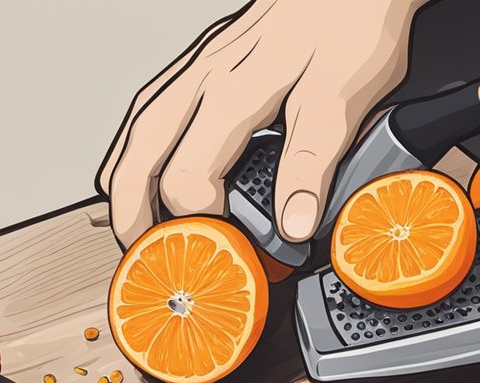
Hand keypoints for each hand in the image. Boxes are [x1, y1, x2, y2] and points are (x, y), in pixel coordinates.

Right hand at [97, 0, 427, 249]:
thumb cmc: (353, 27)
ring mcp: (198, 66)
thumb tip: (293, 225)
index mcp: (234, 92)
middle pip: (138, 157)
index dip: (200, 226)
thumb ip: (312, 162)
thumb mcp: (343, 100)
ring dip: (127, 183)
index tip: (225, 256)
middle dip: (134, 216)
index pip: (187, 177)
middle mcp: (204, 77)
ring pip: (135, 131)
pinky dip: (137, 146)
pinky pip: (151, 108)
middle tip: (147, 258)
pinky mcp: (206, 59)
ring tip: (135, 225)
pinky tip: (145, 164)